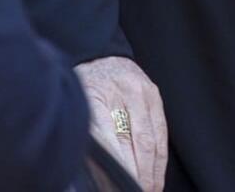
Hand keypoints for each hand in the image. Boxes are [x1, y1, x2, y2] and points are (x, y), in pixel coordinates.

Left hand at [75, 56, 167, 190]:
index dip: (119, 167)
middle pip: (134, 142)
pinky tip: (156, 173)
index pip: (110, 140)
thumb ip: (86, 141)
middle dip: (137, 174)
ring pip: (151, 139)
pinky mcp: (155, 94)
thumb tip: (94, 177)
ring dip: (152, 170)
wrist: (99, 56)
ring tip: (150, 190)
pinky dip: (160, 156)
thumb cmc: (81, 88)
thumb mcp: (73, 111)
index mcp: (95, 99)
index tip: (118, 187)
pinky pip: (161, 131)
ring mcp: (141, 92)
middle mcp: (121, 94)